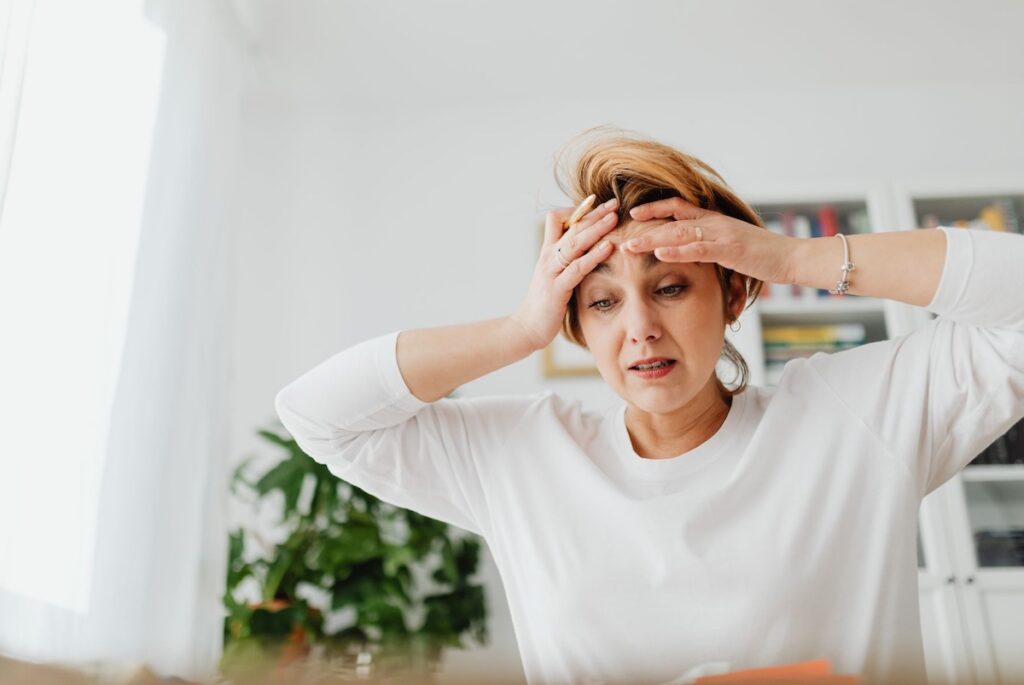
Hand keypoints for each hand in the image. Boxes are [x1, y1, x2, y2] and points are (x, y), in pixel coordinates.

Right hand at [510, 196, 619, 351]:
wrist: (526, 328)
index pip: (558, 219)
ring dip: (596, 228)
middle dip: (594, 213)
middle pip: (572, 227)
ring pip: (575, 243)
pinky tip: (608, 247)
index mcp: (548, 252)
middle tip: (614, 202)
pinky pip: (577, 268)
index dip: (577, 211)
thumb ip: (567, 262)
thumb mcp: (554, 276)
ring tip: (614, 217)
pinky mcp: (557, 288)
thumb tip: (586, 251)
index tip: (598, 204)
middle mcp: (548, 257)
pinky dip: (593, 255)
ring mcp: (551, 272)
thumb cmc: (544, 303)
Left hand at [623, 197, 794, 284]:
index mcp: (714, 220)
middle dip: (644, 224)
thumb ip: (712, 243)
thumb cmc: (763, 255)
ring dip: (652, 239)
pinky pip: (699, 249)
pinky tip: (660, 253)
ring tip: (630, 245)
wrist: (792, 257)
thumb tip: (693, 249)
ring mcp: (721, 235)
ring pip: (679, 233)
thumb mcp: (732, 245)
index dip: (654, 208)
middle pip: (671, 218)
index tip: (633, 212)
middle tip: (620, 231)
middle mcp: (714, 223)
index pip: (678, 207)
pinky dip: (678, 251)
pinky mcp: (730, 250)